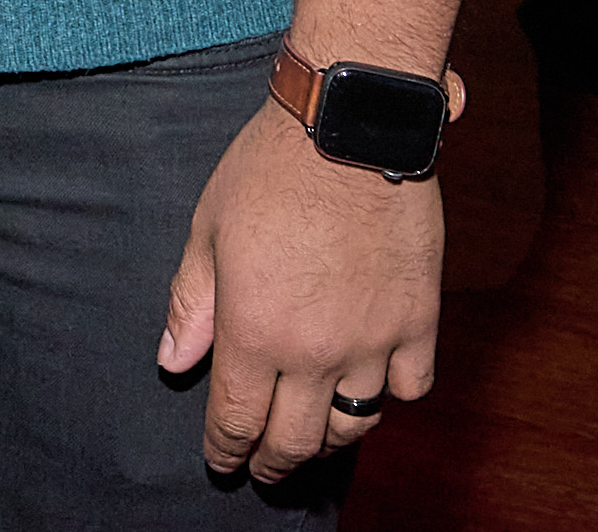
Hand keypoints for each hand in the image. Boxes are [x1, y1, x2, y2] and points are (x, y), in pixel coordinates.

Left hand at [158, 99, 444, 480]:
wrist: (349, 130)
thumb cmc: (269, 173)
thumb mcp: (207, 232)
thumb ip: (193, 305)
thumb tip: (176, 362)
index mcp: (255, 332)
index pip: (238, 419)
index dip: (226, 450)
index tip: (221, 462)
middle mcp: (316, 351)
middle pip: (297, 438)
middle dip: (274, 461)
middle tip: (263, 467)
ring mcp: (375, 341)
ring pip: (357, 423)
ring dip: (331, 438)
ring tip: (314, 435)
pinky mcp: (421, 321)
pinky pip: (412, 386)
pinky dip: (393, 395)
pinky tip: (375, 387)